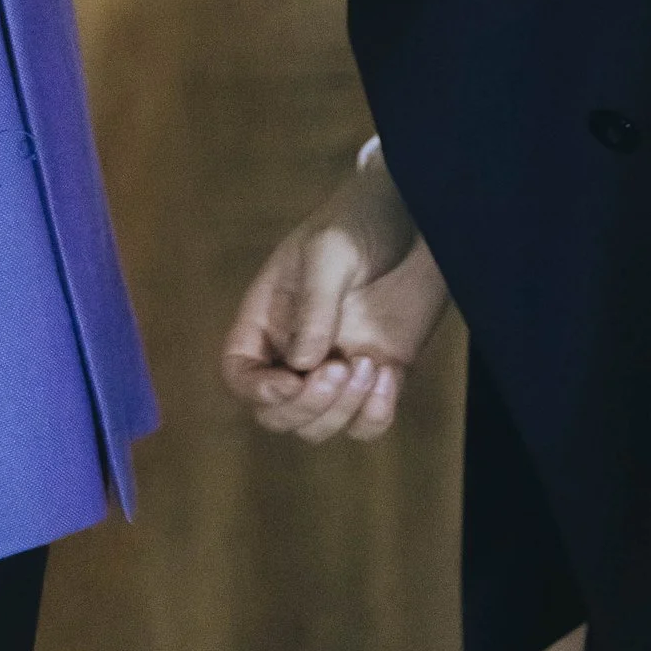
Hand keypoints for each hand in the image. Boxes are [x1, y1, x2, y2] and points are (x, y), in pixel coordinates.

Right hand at [220, 152, 451, 443]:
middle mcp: (296, 351)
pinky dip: (375, 415)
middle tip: (340, 368)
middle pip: (277, 414)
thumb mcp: (329, 253)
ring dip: (342, 411)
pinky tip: (389, 374)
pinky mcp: (378, 378)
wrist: (412, 222)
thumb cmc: (358, 223)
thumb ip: (314, 306)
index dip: (257, 391)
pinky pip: (365, 424)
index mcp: (268, 318)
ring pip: (320, 427)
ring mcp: (337, 369)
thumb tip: (302, 363)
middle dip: (306, 407)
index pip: (239, 372)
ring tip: (368, 364)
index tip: (292, 382)